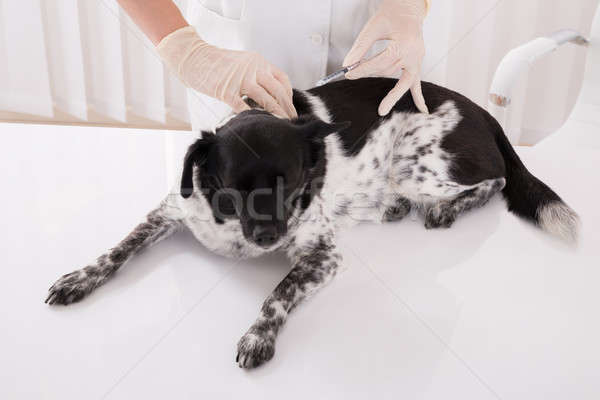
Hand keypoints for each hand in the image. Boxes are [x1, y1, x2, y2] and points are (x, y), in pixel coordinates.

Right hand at [158, 26, 296, 118]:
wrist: (193, 56)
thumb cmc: (216, 62)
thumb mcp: (242, 62)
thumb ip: (256, 74)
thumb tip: (267, 93)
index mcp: (258, 62)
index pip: (282, 79)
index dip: (289, 95)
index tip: (290, 106)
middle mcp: (253, 69)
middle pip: (277, 91)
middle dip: (287, 108)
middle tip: (291, 120)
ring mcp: (240, 79)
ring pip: (265, 99)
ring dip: (276, 114)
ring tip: (281, 124)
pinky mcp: (226, 90)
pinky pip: (243, 106)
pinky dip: (252, 116)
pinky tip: (257, 123)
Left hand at [344, 0, 428, 115]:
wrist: (407, 9)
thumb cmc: (391, 15)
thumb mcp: (373, 28)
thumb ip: (361, 47)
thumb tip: (347, 64)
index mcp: (404, 44)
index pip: (380, 63)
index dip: (362, 69)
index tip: (348, 73)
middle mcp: (413, 54)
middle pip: (388, 71)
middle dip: (369, 73)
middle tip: (351, 75)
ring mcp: (418, 60)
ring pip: (400, 80)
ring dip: (385, 82)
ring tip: (381, 107)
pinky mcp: (417, 64)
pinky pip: (417, 83)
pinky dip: (419, 97)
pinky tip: (422, 110)